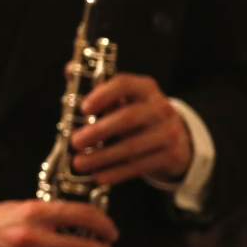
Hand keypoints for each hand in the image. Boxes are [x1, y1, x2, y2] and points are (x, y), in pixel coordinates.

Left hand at [70, 73, 191, 185]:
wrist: (177, 137)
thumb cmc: (137, 114)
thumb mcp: (123, 98)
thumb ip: (96, 85)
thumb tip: (70, 70)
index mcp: (145, 88)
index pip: (124, 84)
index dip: (103, 94)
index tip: (84, 108)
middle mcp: (160, 108)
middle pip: (128, 118)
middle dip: (98, 131)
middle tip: (75, 142)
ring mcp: (168, 132)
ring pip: (132, 146)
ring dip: (102, 157)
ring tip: (79, 163)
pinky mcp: (172, 156)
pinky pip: (140, 166)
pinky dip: (117, 173)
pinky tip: (99, 177)